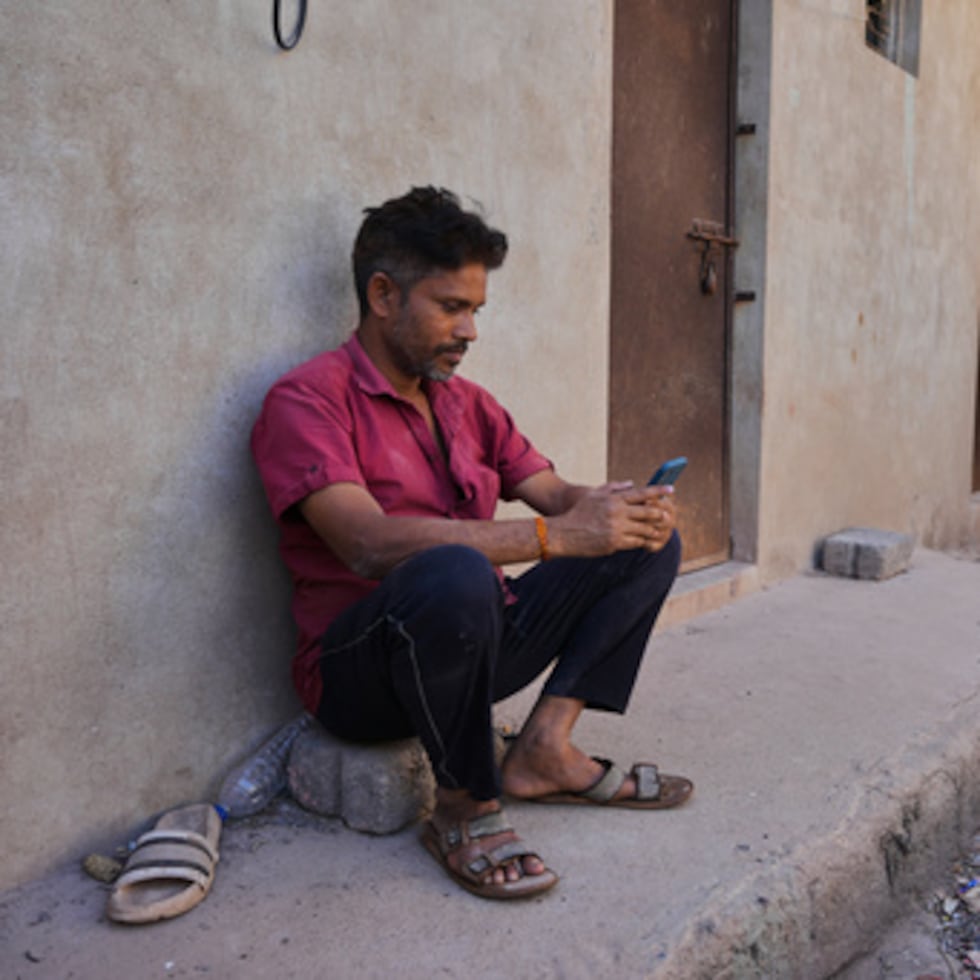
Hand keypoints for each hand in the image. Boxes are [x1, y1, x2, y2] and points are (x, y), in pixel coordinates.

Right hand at [547, 482, 675, 556]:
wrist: (564, 533)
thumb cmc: (578, 513)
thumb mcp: (593, 495)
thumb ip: (613, 487)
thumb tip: (631, 483)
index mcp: (613, 499)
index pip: (641, 493)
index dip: (658, 490)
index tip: (671, 490)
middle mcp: (617, 512)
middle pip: (647, 512)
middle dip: (659, 514)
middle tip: (667, 516)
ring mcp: (616, 528)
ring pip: (644, 529)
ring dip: (653, 530)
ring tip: (658, 531)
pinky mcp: (614, 543)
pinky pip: (636, 542)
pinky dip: (642, 541)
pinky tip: (645, 542)